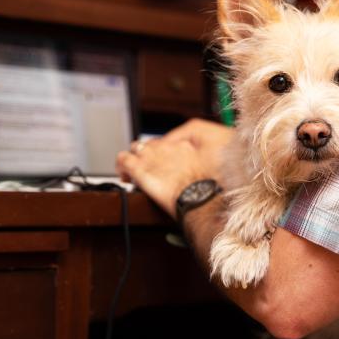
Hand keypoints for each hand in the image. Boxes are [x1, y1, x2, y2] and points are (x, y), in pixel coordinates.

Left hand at [116, 119, 233, 217]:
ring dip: (134, 157)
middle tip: (149, 168)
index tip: (164, 163)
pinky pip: (123, 160)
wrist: (201, 196)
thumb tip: (196, 159)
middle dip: (148, 154)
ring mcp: (153, 158)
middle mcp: (167, 148)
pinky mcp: (140, 170)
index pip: (168, 142)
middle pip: (152, 143)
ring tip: (132, 171)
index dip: (164, 152)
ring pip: (135, 148)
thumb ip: (205, 158)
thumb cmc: (211, 184)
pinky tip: (124, 176)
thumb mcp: (216, 163)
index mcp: (185, 146)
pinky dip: (121, 166)